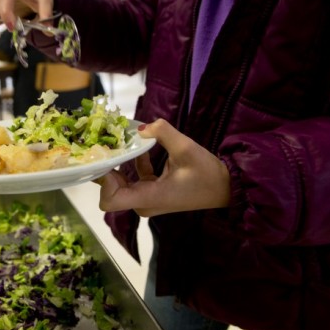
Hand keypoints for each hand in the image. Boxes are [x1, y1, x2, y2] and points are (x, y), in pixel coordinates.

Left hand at [97, 119, 230, 216]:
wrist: (225, 189)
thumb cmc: (207, 174)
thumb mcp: (186, 149)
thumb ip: (162, 133)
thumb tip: (143, 126)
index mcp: (149, 197)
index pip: (111, 200)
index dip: (104, 181)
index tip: (108, 157)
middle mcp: (143, 203)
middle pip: (111, 190)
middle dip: (107, 167)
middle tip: (104, 142)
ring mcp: (146, 200)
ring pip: (120, 184)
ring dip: (118, 163)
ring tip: (116, 141)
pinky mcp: (152, 193)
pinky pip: (133, 179)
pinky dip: (132, 164)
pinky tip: (138, 147)